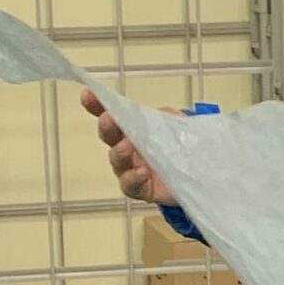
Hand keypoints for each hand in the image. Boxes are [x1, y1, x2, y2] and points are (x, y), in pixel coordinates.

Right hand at [82, 88, 171, 206]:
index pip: (113, 115)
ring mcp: (132, 170)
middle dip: (107, 127)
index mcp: (134, 129)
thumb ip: (170, 117)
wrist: (195, 176)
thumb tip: (162, 112)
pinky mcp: (142, 189)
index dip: (98, 105)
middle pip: (110, 137)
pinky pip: (131, 186)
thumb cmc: (181, 150)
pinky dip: (133, 178)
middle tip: (108, 119)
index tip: (88, 95)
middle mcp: (128, 149)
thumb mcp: (180, 127)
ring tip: (126, 146)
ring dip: (119, 152)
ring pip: (117, 161)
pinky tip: (142, 172)